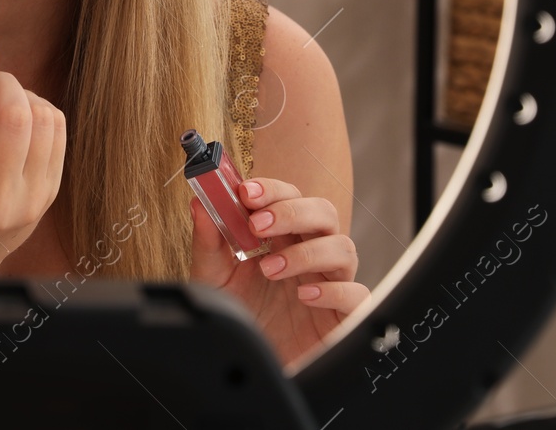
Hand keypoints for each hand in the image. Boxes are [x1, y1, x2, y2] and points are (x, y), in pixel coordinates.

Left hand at [189, 176, 368, 369]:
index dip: (272, 190)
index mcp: (283, 238)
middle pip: (323, 212)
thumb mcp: (215, 280)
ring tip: (271, 269)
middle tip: (258, 224)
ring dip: (307, 251)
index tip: (247, 192)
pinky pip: (356, 292)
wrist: (252, 366)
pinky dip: (332, 290)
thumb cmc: (241, 317)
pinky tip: (304, 295)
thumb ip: (209, 243)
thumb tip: (199, 204)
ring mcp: (330, 282)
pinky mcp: (344, 314)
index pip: (289, 197)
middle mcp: (310, 254)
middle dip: (292, 211)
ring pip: (343, 247)